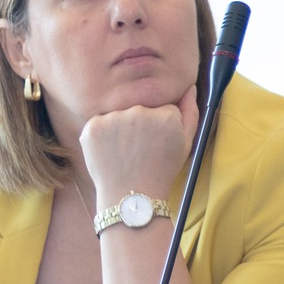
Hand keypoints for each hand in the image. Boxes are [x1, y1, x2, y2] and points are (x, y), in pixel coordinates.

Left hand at [83, 83, 196, 203]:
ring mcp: (113, 119)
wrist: (132, 196)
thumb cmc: (162, 170)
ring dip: (121, 128)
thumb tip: (189, 87)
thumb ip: (190, 112)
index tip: (160, 143)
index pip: (163, 107)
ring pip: (119, 114)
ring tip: (126, 152)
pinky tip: (111, 151)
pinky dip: (103, 135)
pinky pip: (99, 122)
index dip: (162, 125)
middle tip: (142, 149)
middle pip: (141, 108)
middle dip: (141, 124)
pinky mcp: (92, 127)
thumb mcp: (186, 143)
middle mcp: (139, 112)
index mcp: (165, 115)